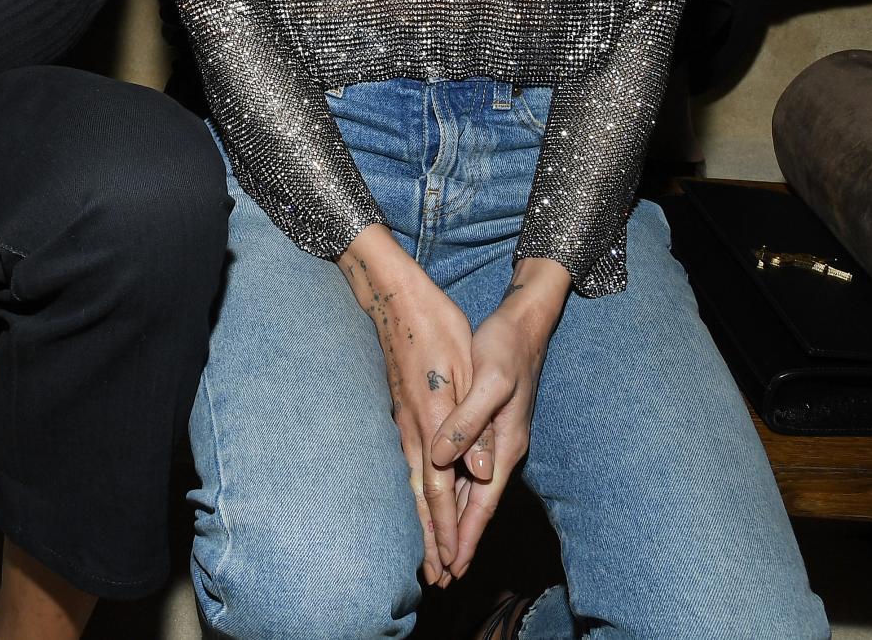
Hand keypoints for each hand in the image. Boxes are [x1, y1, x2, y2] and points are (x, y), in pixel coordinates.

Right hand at [339, 227, 475, 588]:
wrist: (396, 295)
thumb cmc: (439, 326)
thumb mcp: (470, 370)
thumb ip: (472, 425)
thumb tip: (476, 472)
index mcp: (435, 423)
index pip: (445, 490)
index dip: (451, 529)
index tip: (453, 565)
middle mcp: (416, 429)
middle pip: (424, 496)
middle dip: (433, 537)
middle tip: (437, 576)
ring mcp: (405, 421)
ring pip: (414, 483)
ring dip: (423, 520)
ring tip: (428, 550)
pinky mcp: (403, 411)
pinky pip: (409, 465)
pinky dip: (415, 492)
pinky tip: (419, 500)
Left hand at [427, 261, 566, 578]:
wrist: (522, 324)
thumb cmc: (504, 349)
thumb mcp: (488, 382)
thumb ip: (468, 421)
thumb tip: (446, 459)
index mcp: (503, 446)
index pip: (481, 503)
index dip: (465, 536)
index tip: (451, 568)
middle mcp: (501, 450)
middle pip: (477, 506)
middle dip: (460, 540)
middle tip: (440, 576)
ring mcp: (495, 440)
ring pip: (471, 491)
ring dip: (457, 521)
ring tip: (441, 552)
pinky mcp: (487, 427)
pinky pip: (468, 471)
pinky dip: (455, 492)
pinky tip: (445, 500)